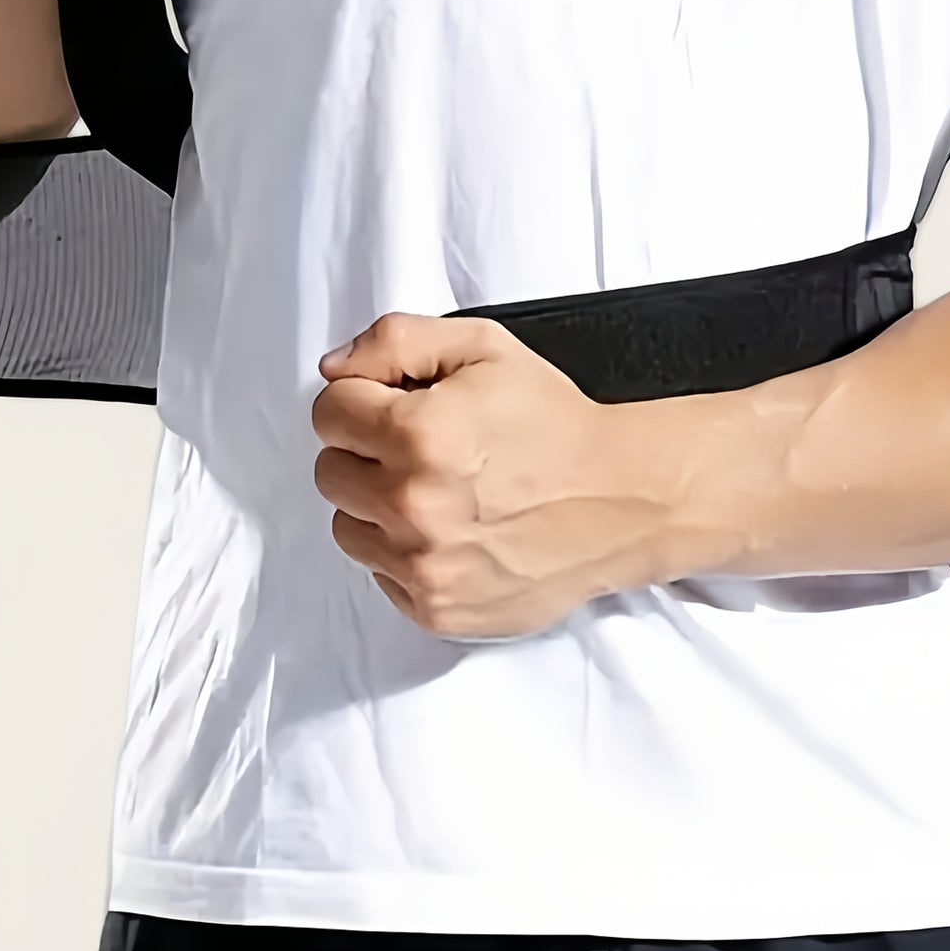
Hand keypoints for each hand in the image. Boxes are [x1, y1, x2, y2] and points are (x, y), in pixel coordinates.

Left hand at [311, 311, 684, 638]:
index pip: (328, 412)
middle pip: (329, 470)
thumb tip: (334, 368)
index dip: (361, 401)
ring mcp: (423, 565)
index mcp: (419, 434)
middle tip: (420, 449)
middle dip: (365, 452)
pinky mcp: (435, 608)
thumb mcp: (483, 347)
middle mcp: (413, 505)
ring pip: (347, 526)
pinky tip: (451, 531)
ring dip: (377, 506)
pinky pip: (380, 574)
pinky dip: (404, 553)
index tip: (394, 406)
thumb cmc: (554, 424)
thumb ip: (396, 341)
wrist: (621, 499)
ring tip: (436, 491)